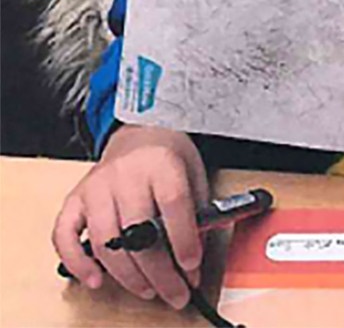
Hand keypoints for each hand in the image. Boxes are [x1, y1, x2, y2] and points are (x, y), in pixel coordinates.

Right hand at [52, 126, 207, 308]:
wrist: (140, 131)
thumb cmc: (169, 156)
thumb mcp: (194, 173)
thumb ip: (196, 212)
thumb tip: (193, 259)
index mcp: (161, 162)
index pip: (172, 204)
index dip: (183, 240)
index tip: (192, 267)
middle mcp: (126, 173)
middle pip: (139, 231)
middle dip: (159, 271)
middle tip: (175, 293)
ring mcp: (97, 186)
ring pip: (105, 241)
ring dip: (127, 274)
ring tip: (148, 290)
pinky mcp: (75, 198)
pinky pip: (65, 235)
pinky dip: (77, 263)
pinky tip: (96, 279)